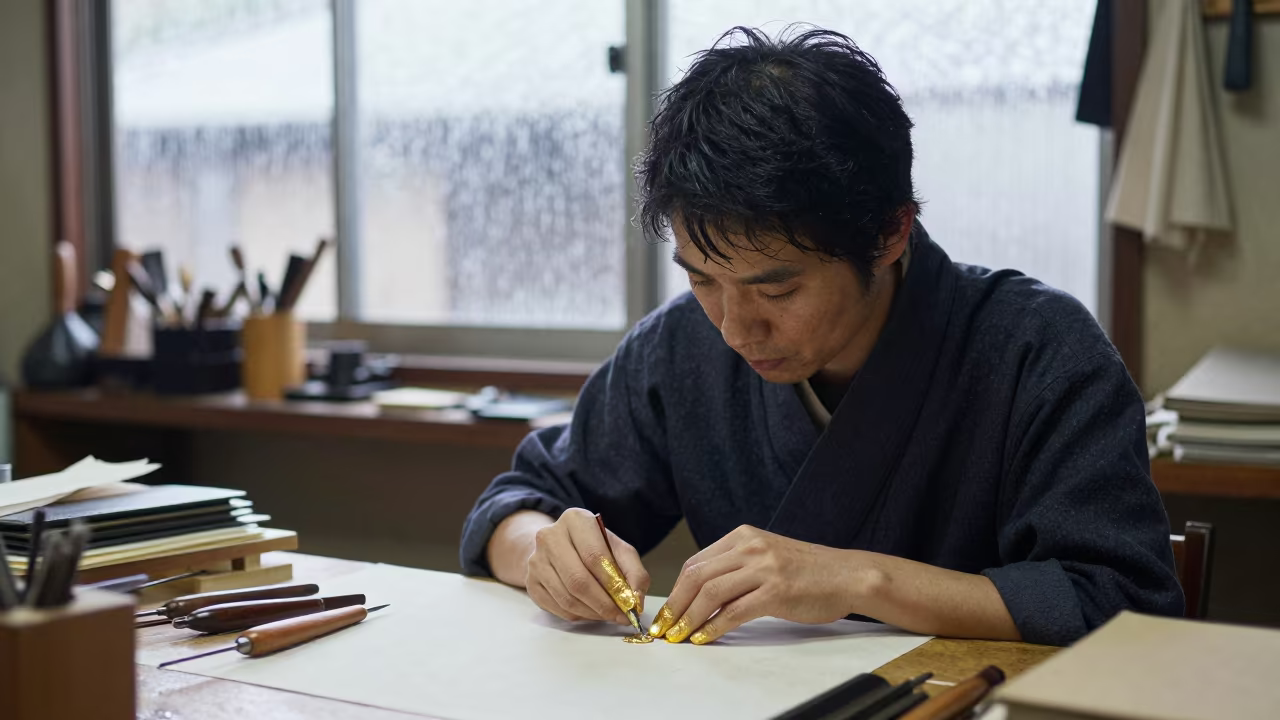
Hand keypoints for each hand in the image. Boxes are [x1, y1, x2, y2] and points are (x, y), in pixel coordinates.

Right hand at [523, 508, 650, 624]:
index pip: (594, 556)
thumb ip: (634, 571)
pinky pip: (557, 607)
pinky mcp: (530, 581)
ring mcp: (536, 559)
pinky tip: (589, 611)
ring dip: (592, 613)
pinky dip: (578, 615)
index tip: (629, 604)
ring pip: (567, 598)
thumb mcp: (618, 549)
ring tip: (607, 614)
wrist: (558, 546)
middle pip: (578, 580)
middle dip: (603, 604)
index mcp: (576, 520)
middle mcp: (550, 536)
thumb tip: (636, 600)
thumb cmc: (593, 547)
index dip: (613, 585)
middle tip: (620, 616)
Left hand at [649, 525, 860, 643]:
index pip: (696, 562)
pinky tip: (704, 638)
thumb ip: (737, 566)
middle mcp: (750, 547)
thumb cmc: (808, 570)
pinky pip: (734, 611)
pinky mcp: (776, 591)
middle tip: (663, 627)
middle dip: (675, 605)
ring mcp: (764, 568)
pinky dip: (713, 627)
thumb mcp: (766, 555)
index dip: (676, 589)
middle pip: (696, 576)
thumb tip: (700, 593)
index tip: (666, 611)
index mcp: (743, 535)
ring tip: (678, 636)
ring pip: (711, 593)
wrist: (848, 574)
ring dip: (689, 618)